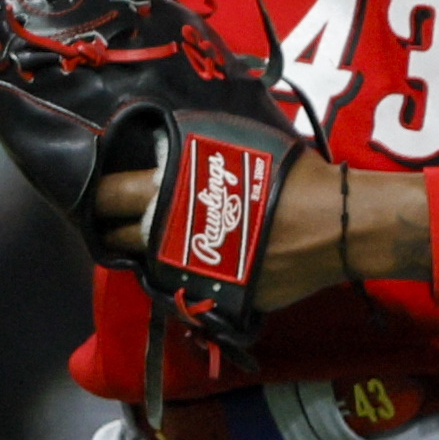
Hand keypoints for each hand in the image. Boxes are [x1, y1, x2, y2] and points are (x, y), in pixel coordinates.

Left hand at [98, 162, 431, 314]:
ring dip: (144, 255)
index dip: (101, 193)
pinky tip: (189, 263)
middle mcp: (167, 236)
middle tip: (118, 221)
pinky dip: (180, 276)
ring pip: (144, 267)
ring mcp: (188, 272)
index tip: (101, 191)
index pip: (107, 194)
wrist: (337, 225)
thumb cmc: (288, 174)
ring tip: (152, 242)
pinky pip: (182, 287)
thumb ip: (193, 145)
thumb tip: (164, 145)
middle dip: (112, 229)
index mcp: (166, 190)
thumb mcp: (234, 142)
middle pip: (116, 238)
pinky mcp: (212, 298)